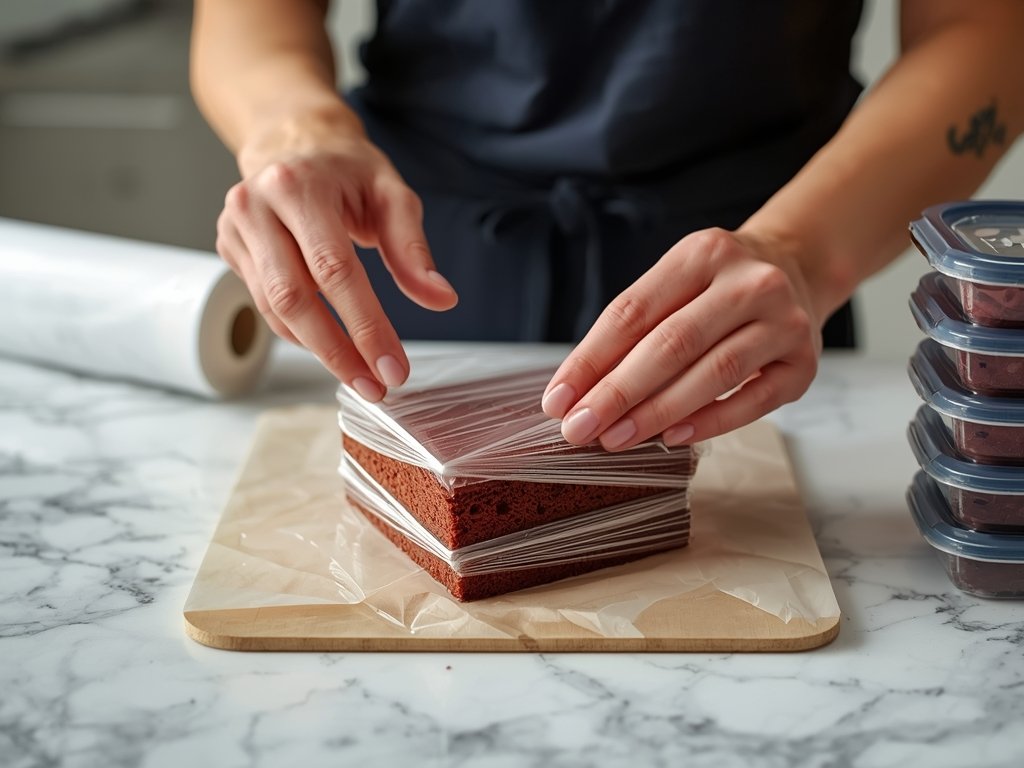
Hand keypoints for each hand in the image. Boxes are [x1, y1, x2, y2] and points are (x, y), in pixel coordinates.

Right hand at [215, 107, 457, 400]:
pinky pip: (264, 304)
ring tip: (360, 375)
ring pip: (274, 309)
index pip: (334, 270)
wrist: (293, 140)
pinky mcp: (229, 247)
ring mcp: (236, 228)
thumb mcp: (391, 194)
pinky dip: (299, 332)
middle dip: (337, 351)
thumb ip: (413, 249)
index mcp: (300, 186)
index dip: (364, 325)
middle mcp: (257, 205)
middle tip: (375, 385)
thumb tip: (440, 298)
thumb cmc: (346, 169)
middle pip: (294, 298)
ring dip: (319, 350)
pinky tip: (331, 345)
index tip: (392, 366)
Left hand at [541, 227, 821, 448]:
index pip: (632, 311)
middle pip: (671, 343)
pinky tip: (672, 437)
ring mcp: (783, 322)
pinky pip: (753, 401)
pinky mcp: (803, 363)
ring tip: (616, 438)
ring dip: (657, 412)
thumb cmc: (716, 287)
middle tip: (580, 429)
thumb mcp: (675, 283)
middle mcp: (749, 282)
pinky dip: (710, 422)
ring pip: (714, 372)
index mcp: (702, 253)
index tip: (557, 400)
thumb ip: (631, 331)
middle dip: (618, 392)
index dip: (590, 359)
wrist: (797, 269)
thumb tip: (576, 393)